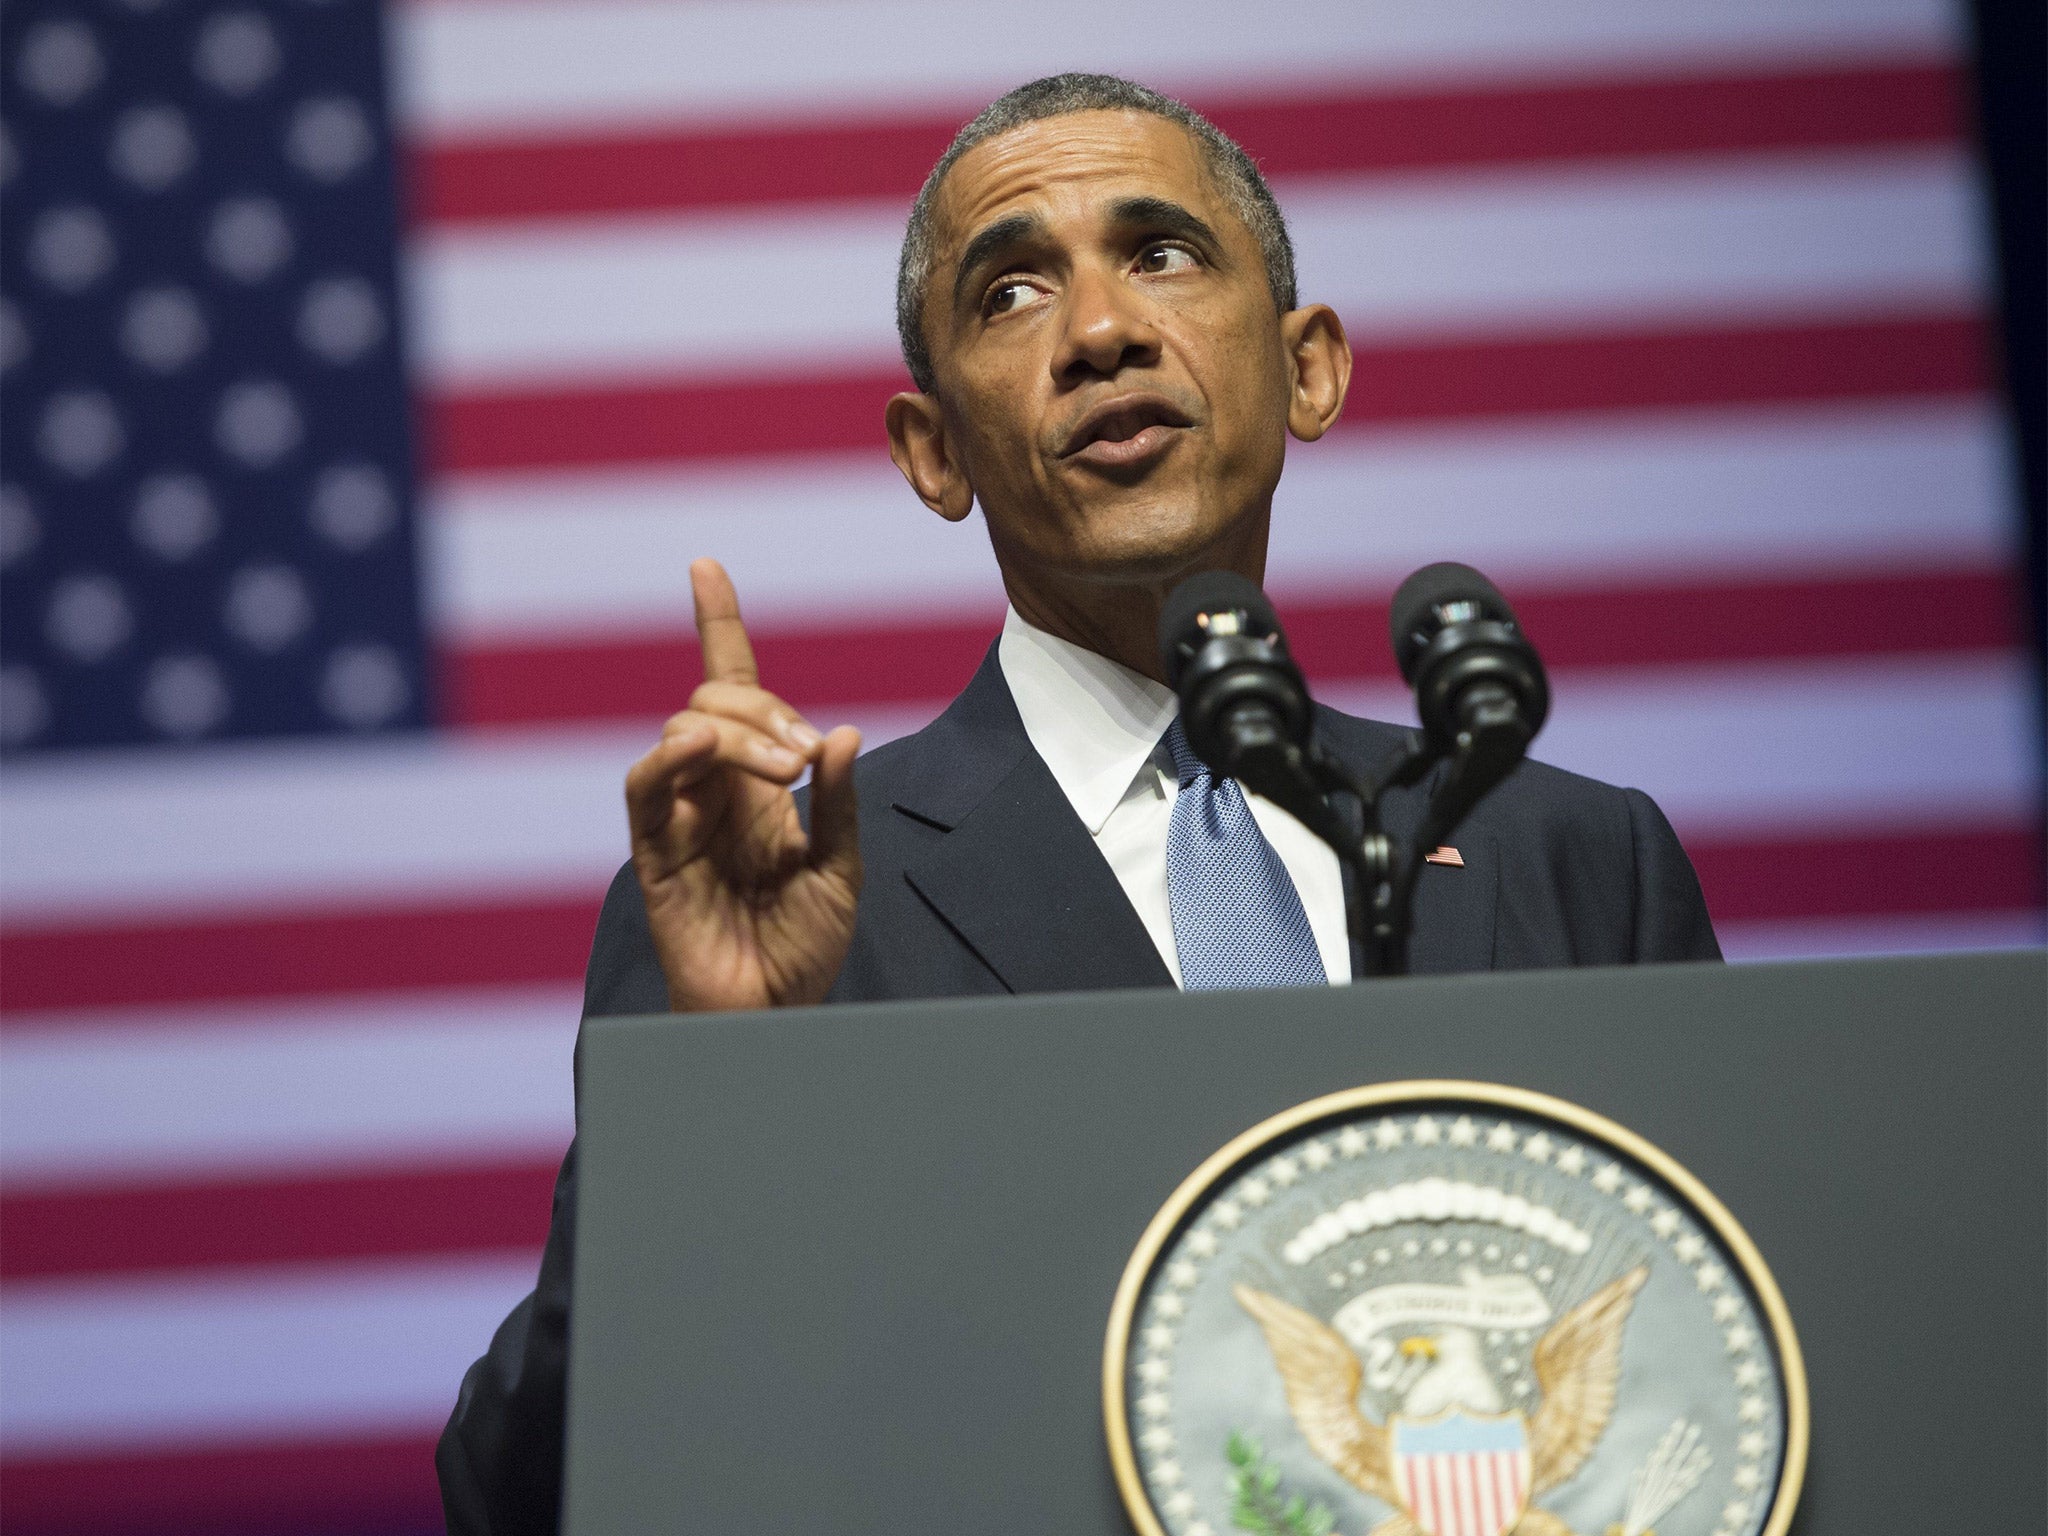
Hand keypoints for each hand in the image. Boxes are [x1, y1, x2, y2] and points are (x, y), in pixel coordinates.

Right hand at [624, 559, 861, 1009]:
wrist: (773, 1017)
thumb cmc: (804, 948)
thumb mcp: (841, 868)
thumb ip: (839, 802)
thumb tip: (844, 732)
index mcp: (759, 784)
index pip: (734, 687)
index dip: (717, 625)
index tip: (705, 568)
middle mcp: (714, 788)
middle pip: (717, 698)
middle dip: (766, 705)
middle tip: (807, 756)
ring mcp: (680, 816)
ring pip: (686, 730)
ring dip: (739, 731)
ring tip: (785, 768)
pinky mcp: (654, 852)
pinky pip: (645, 786)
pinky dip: (670, 755)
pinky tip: (701, 748)